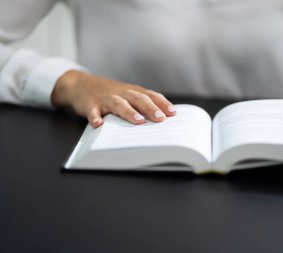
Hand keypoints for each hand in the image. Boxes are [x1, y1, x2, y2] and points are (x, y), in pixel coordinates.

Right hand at [51, 70, 175, 126]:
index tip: (172, 113)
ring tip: (138, 121)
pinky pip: (93, 111)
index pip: (150, 96)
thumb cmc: (110, 93)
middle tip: (160, 118)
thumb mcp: (127, 95)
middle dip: (150, 108)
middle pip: (138, 99)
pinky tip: (99, 124)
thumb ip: (142, 103)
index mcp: (132, 92)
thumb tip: (163, 117)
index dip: (162, 103)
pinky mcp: (90, 104)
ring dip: (129, 112)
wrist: (81, 84)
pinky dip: (95, 117)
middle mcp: (121, 93)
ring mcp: (105, 98)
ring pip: (119, 104)